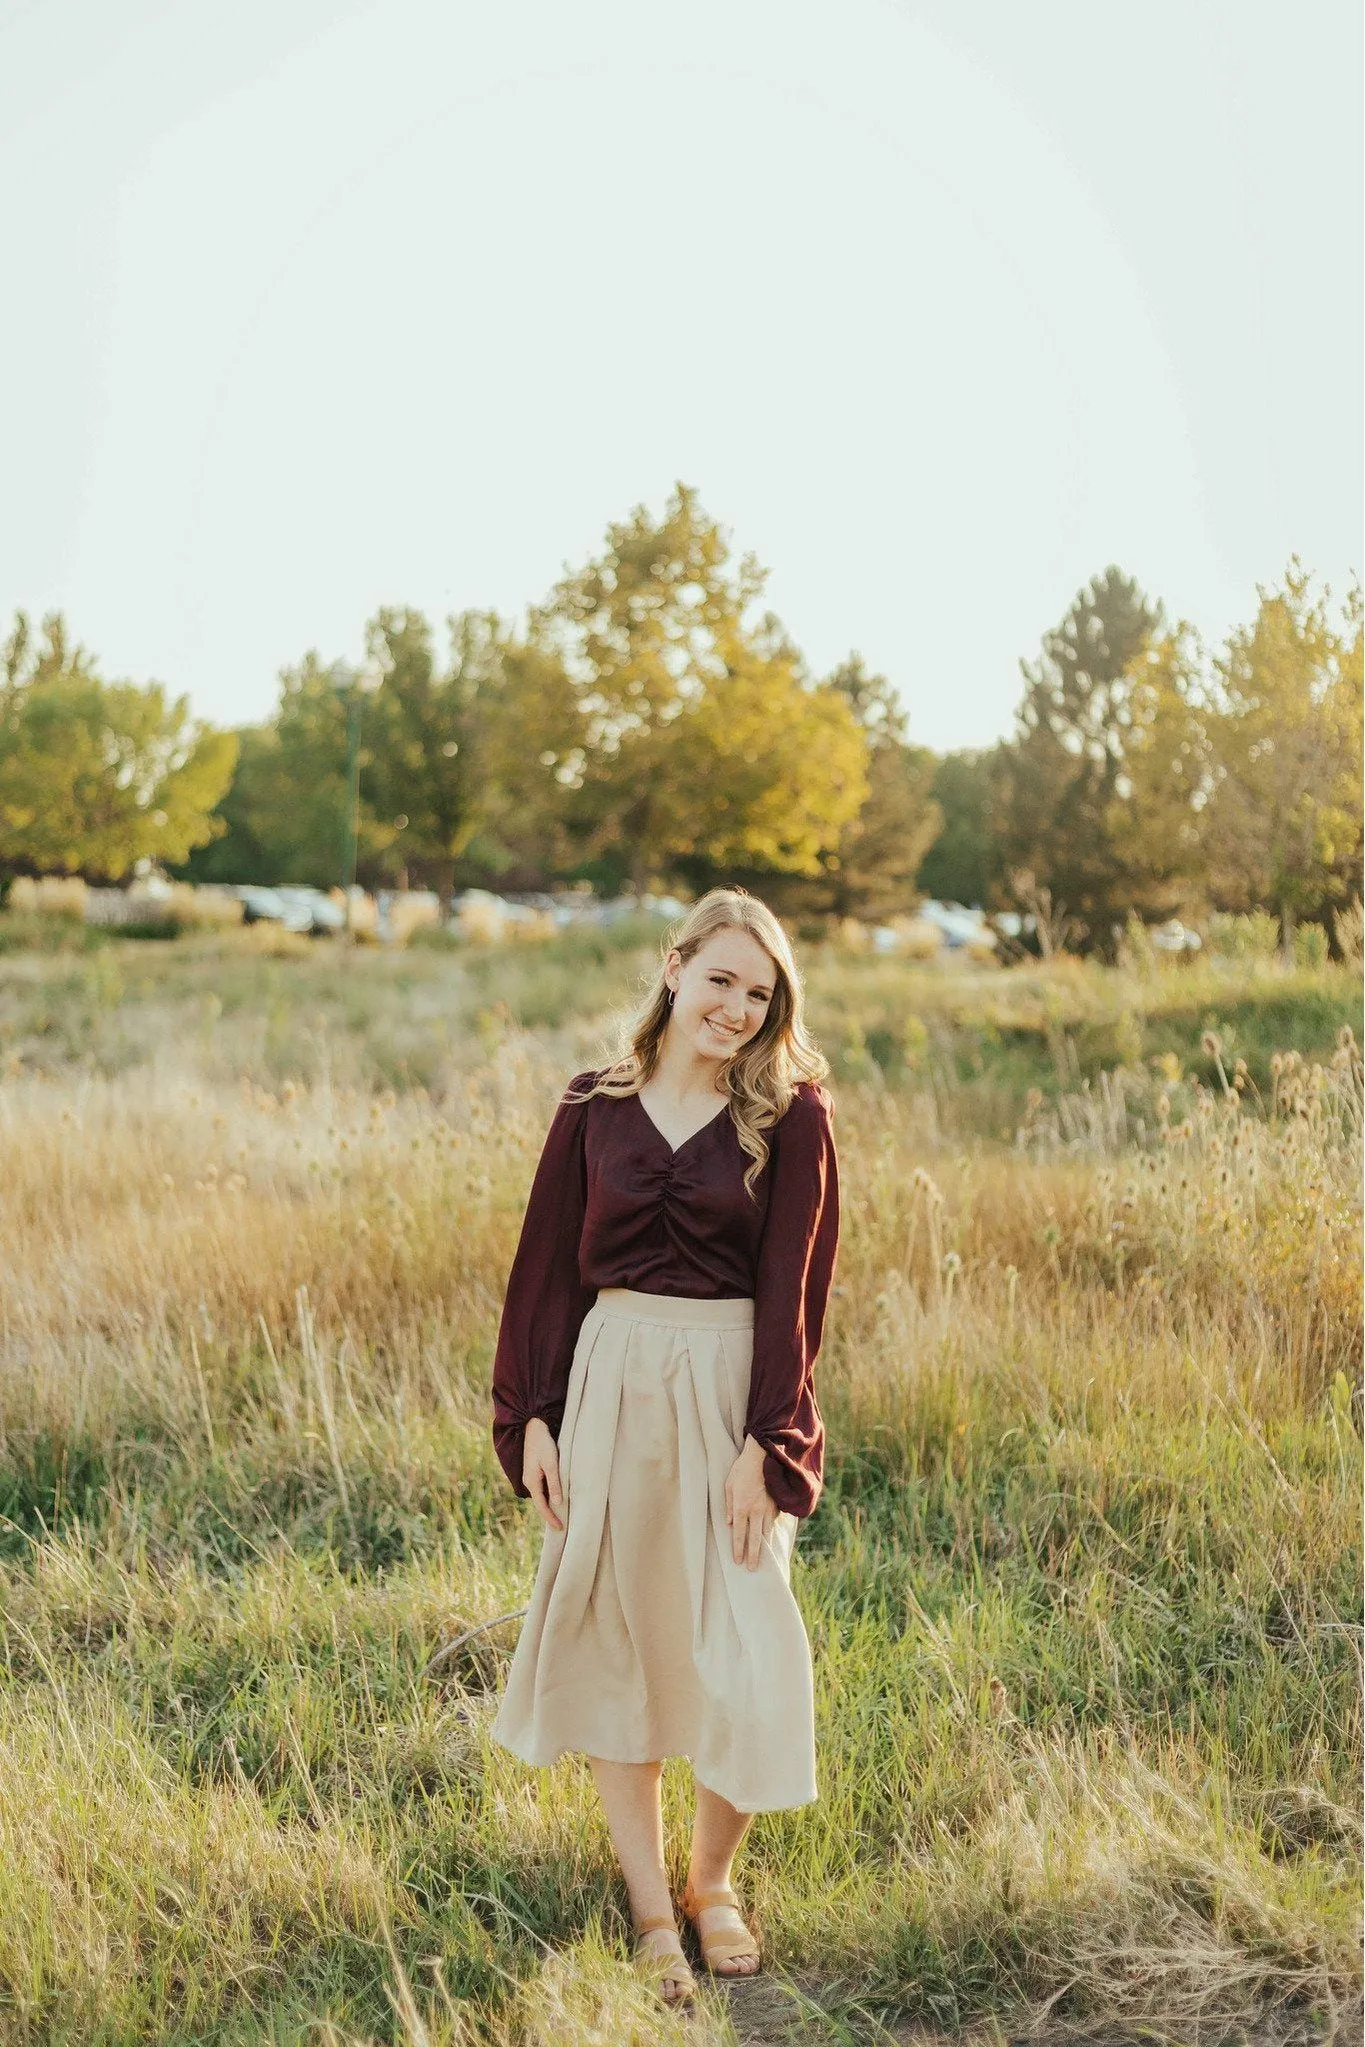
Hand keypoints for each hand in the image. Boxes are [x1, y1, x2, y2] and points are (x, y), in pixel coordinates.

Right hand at [522, 1417, 564, 1531]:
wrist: (534, 1428)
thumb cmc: (544, 1444)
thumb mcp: (551, 1464)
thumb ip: (555, 1483)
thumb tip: (557, 1503)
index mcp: (531, 1481)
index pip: (542, 1506)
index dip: (550, 1518)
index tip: (560, 1528)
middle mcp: (528, 1481)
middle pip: (540, 1503)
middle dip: (549, 1515)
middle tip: (561, 1526)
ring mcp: (530, 1476)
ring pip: (540, 1496)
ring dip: (549, 1506)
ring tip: (560, 1515)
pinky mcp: (533, 1471)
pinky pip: (541, 1489)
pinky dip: (548, 1496)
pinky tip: (555, 1498)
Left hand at [724, 1435, 775, 1570]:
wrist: (764, 1456)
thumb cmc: (742, 1469)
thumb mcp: (728, 1485)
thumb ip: (728, 1505)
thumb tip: (728, 1523)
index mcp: (741, 1508)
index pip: (739, 1535)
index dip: (738, 1549)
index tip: (737, 1562)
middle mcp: (756, 1511)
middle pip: (755, 1539)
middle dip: (753, 1556)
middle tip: (752, 1569)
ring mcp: (769, 1508)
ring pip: (767, 1532)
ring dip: (765, 1547)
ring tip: (765, 1559)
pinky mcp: (777, 1504)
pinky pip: (774, 1521)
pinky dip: (772, 1530)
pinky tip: (770, 1537)